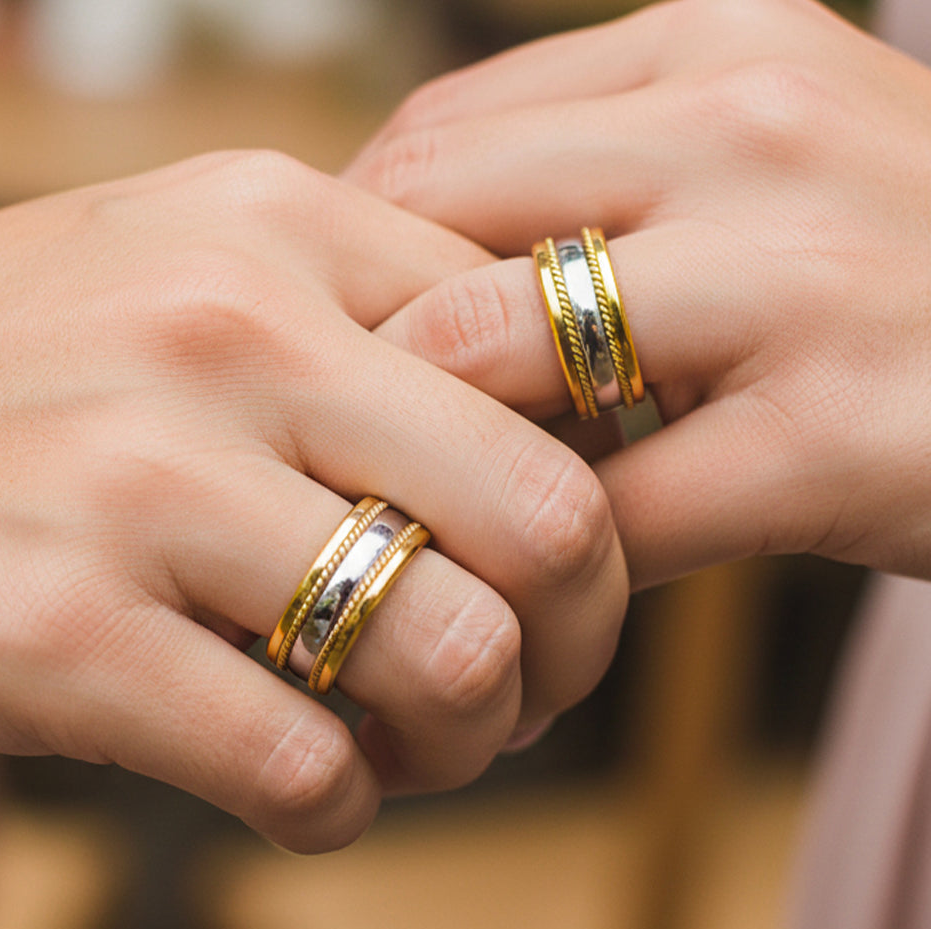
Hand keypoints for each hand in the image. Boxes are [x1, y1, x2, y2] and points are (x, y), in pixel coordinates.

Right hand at [0, 151, 626, 850]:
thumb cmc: (17, 366)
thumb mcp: (188, 275)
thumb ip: (361, 332)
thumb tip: (540, 445)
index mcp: (280, 227)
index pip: (548, 362)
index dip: (592, 484)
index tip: (557, 559)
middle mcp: (226, 332)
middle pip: (549, 519)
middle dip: (577, 635)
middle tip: (528, 681)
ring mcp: (141, 482)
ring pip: (453, 658)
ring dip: (467, 738)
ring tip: (415, 743)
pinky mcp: (59, 635)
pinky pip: (304, 768)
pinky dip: (340, 808)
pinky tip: (305, 786)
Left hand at [347, 0, 930, 586]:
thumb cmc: (907, 275)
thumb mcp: (763, 169)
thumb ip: (605, 186)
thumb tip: (413, 275)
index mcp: (714, 45)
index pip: (439, 134)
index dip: (356, 253)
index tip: (336, 345)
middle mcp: (751, 124)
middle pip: (433, 227)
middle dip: (360, 351)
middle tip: (335, 442)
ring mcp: (799, 273)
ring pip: (491, 352)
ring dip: (431, 454)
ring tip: (418, 518)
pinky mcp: (841, 432)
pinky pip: (613, 506)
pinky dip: (548, 560)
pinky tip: (541, 594)